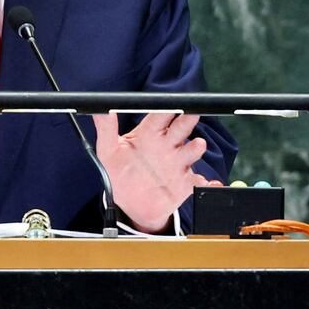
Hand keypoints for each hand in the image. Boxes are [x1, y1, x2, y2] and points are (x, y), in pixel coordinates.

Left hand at [93, 112, 211, 233]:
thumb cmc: (120, 172)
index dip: (167, 108)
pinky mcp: (185, 183)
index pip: (161, 115)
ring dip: (195, 147)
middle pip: (181, 128)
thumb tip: (100, 109)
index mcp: (150, 134)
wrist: (130, 205)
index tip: (172, 103)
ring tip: (196, 146)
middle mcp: (167, 145)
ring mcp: (178, 163)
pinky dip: (207, 183)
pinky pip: (200, 182)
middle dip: (187, 120)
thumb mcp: (108, 150)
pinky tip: (209, 183)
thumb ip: (106, 129)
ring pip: (192, 150)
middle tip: (190, 115)